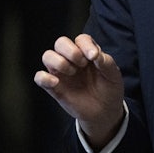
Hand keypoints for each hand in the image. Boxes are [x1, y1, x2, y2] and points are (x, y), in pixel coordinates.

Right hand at [35, 34, 124, 150]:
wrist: (104, 112)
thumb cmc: (109, 89)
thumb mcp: (113, 75)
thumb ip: (106, 62)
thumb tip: (95, 54)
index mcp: (87, 53)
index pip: (81, 39)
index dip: (85, 44)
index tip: (93, 56)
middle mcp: (72, 59)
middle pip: (61, 43)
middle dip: (70, 50)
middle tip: (82, 64)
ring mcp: (62, 73)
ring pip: (48, 56)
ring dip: (58, 61)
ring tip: (72, 72)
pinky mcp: (54, 87)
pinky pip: (40, 77)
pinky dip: (43, 77)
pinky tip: (55, 82)